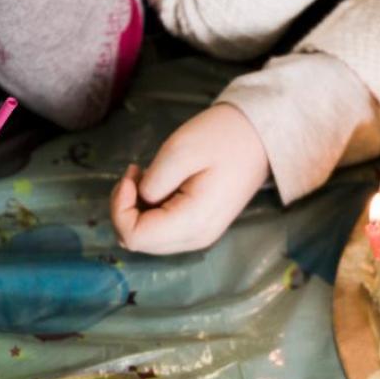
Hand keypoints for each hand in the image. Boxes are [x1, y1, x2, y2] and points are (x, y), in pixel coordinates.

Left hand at [111, 105, 271, 254]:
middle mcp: (196, 238)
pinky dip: (151, 211)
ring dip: (137, 210)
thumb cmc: (222, 137)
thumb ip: (152, 183)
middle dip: (125, 209)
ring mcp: (200, 235)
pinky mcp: (200, 227)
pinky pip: (163, 231)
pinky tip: (160, 185)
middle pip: (139, 242)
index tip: (132, 175)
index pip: (134, 237)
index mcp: (192, 222)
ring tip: (147, 175)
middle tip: (136, 173)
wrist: (259, 136)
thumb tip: (139, 199)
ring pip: (148, 238)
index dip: (120, 208)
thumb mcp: (179, 151)